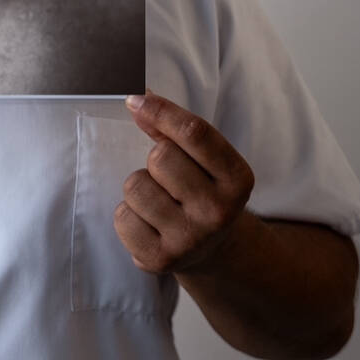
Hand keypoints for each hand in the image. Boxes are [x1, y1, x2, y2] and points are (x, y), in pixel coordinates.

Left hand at [114, 91, 254, 274]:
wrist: (210, 249)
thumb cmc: (199, 189)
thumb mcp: (202, 159)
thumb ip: (172, 128)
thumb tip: (138, 100)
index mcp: (237, 179)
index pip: (195, 133)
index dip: (161, 110)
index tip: (136, 99)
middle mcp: (219, 212)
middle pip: (160, 157)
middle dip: (154, 159)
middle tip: (167, 177)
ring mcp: (190, 239)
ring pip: (135, 185)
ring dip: (138, 186)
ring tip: (158, 201)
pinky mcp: (160, 259)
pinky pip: (122, 216)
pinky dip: (128, 214)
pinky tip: (148, 223)